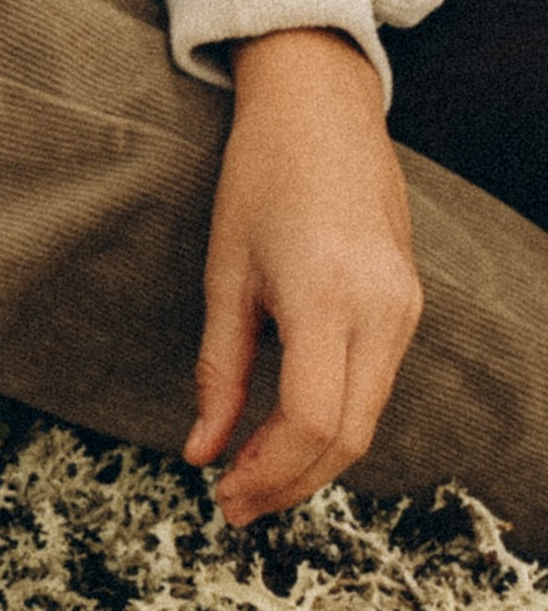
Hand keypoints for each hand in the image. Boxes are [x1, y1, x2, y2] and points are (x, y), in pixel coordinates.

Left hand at [184, 26, 422, 525]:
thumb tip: (201, 452)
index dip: (269, 472)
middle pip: (348, 436)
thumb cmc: (261, 175)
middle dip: (291, 482)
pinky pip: (376, 383)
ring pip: (368, 417)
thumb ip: (219, 368)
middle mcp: (381, 309)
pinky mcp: (409, 303)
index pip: (313, 420)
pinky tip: (291, 426)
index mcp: (326, 295)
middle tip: (235, 504)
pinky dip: (336, 419)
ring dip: (314, 458)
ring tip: (253, 475)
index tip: (223, 496)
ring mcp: (404, 307)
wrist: (321, 105)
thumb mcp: (225, 268)